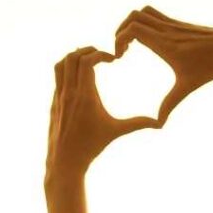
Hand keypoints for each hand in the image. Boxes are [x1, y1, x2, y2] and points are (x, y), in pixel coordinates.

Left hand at [46, 47, 158, 177]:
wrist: (65, 162)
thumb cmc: (91, 147)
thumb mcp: (115, 132)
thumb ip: (137, 124)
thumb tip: (159, 124)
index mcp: (85, 96)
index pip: (87, 61)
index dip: (100, 54)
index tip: (112, 60)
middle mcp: (69, 93)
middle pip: (72, 57)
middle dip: (87, 50)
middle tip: (101, 55)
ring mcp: (58, 98)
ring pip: (60, 65)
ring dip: (73, 57)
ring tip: (88, 60)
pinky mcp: (53, 103)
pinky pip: (57, 78)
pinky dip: (67, 70)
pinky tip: (79, 77)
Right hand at [114, 6, 212, 123]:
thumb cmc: (212, 67)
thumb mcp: (188, 87)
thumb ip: (170, 104)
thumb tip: (159, 125)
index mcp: (165, 43)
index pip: (133, 29)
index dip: (119, 40)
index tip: (120, 57)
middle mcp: (168, 30)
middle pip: (134, 16)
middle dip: (121, 31)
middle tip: (121, 50)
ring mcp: (174, 24)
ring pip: (144, 11)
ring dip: (132, 24)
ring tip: (131, 44)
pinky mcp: (180, 24)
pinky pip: (155, 15)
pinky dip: (144, 23)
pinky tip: (148, 42)